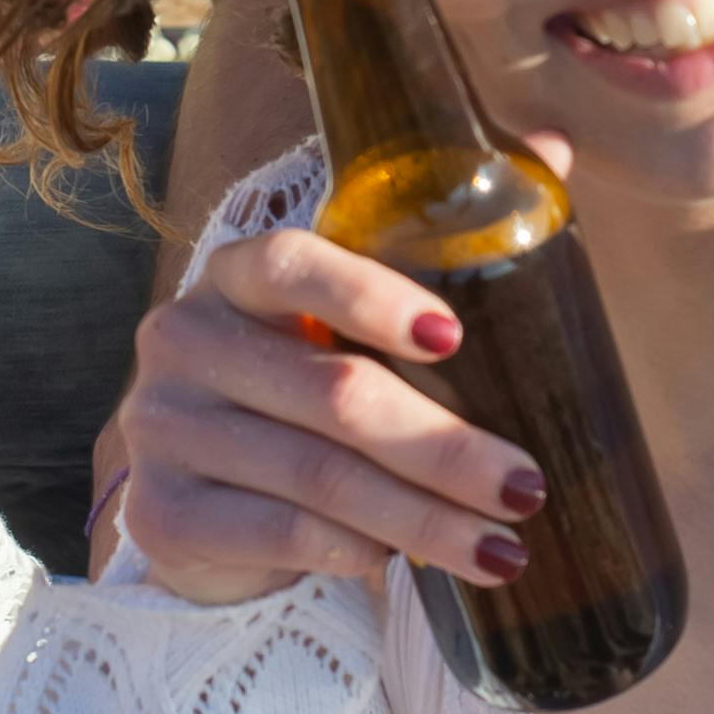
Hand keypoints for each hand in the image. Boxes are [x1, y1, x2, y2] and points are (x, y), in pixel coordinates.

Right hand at [112, 203, 557, 612]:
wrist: (208, 496)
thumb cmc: (307, 387)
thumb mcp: (356, 318)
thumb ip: (441, 237)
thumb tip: (554, 148)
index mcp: (235, 275)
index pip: (292, 264)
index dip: (370, 295)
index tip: (454, 335)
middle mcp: (184, 340)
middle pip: (328, 393)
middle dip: (443, 447)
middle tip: (525, 486)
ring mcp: (161, 428)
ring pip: (315, 477)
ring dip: (420, 519)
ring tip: (502, 549)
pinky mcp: (159, 512)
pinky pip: (275, 533)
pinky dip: (353, 552)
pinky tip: (405, 565)